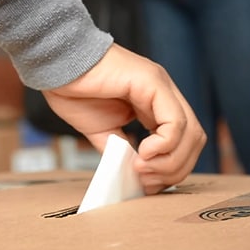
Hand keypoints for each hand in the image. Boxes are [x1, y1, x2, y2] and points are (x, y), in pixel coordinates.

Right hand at [41, 43, 207, 193]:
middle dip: (173, 170)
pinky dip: (164, 145)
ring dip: (169, 161)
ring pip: (191, 134)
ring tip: (141, 166)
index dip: (170, 169)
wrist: (55, 66)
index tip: (145, 183)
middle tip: (144, 179)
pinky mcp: (153, 82)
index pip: (184, 143)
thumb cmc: (74, 90)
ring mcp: (162, 86)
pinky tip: (143, 152)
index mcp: (155, 105)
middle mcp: (164, 94)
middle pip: (194, 141)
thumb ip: (121, 150)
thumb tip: (133, 175)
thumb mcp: (103, 132)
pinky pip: (176, 122)